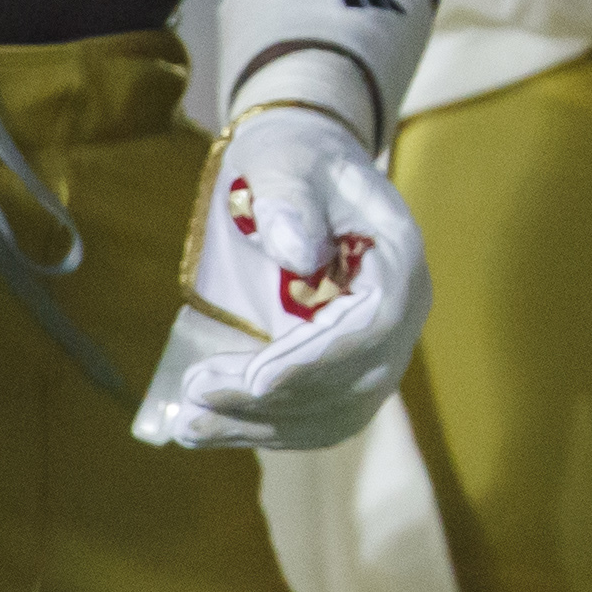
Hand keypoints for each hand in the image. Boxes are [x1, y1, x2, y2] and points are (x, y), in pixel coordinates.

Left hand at [133, 105, 430, 450]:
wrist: (308, 173)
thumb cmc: (296, 160)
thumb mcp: (288, 160)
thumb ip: (290, 196)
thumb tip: (294, 251)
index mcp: (397, 257)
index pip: (376, 322)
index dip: (320, 358)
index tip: (255, 379)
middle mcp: (401, 310)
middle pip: (355, 377)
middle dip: (275, 398)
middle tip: (197, 394)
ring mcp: (379, 346)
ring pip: (336, 409)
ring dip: (263, 425)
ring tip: (190, 424)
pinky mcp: (348, 370)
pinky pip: (319, 416)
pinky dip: (266, 431)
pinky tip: (210, 429)